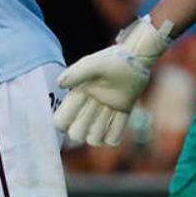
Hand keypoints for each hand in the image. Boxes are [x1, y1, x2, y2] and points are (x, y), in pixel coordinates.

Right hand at [53, 16, 171, 146]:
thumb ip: (76, 74)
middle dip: (80, 132)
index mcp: (79, 94)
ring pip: (95, 136)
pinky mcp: (122, 111)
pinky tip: (114, 132)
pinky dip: (113, 137)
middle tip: (91, 120)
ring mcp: (106, 109)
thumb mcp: (92, 65)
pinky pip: (115, 134)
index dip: (62, 123)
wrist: (136, 58)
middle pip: (77, 131)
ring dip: (97, 135)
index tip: (66, 123)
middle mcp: (90, 104)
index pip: (63, 117)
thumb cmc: (111, 59)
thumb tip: (59, 85)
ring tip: (104, 123)